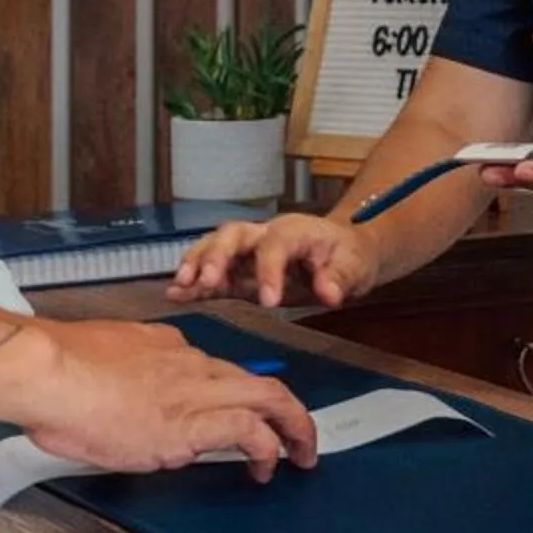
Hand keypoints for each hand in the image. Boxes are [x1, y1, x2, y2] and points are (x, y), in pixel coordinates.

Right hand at [21, 320, 318, 480]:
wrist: (48, 372)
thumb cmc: (55, 370)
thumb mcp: (97, 358)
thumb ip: (119, 372)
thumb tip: (115, 391)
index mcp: (166, 349)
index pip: (217, 370)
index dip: (238, 395)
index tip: (243, 412)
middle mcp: (189, 365)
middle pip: (258, 382)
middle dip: (288, 409)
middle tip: (300, 433)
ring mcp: (193, 393)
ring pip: (268, 398)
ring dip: (293, 428)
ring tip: (301, 454)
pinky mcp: (189, 424)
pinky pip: (248, 430)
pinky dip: (266, 448)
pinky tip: (265, 468)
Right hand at [165, 213, 381, 311]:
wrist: (343, 252)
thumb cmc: (349, 255)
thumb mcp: (355, 265)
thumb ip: (340, 277)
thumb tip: (328, 293)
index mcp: (294, 231)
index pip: (275, 244)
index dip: (269, 270)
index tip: (270, 301)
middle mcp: (265, 234)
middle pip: (233, 234)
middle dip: (216, 255)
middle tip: (205, 281)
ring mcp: (249, 252)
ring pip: (216, 247)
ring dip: (197, 264)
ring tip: (180, 286)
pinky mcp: (241, 272)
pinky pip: (214, 274)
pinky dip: (195, 284)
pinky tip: (176, 296)